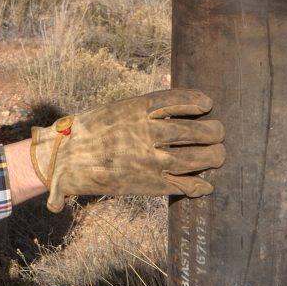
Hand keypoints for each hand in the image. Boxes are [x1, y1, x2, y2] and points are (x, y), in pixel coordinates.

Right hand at [30, 89, 224, 212]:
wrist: (67, 159)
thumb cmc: (91, 131)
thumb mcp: (117, 110)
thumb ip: (144, 110)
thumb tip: (169, 106)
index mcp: (137, 109)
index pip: (176, 100)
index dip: (196, 100)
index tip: (208, 103)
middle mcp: (147, 132)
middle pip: (192, 131)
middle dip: (212, 132)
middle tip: (219, 131)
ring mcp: (149, 159)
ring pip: (193, 158)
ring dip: (212, 157)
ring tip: (219, 154)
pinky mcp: (148, 184)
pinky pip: (182, 185)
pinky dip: (198, 185)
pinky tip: (206, 185)